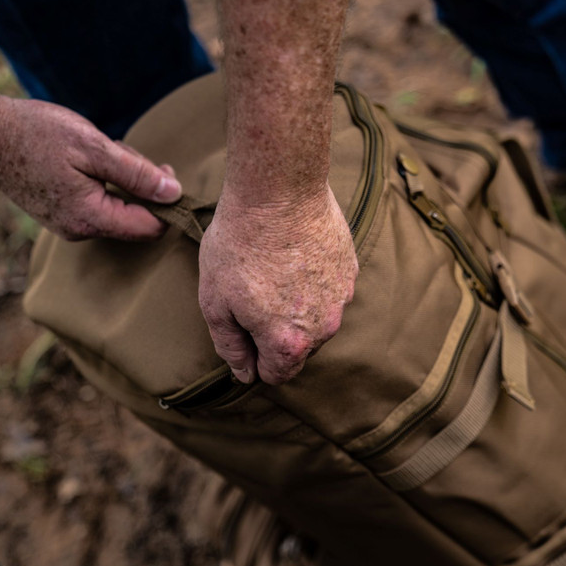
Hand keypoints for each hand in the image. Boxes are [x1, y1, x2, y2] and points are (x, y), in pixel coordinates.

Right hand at [0, 98, 181, 240]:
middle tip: (125, 152)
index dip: (168, 203)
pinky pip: (97, 203)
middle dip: (142, 186)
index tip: (165, 170)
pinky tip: (85, 158)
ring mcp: (67, 224)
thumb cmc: (37, 134)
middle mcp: (80, 230)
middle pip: (136, 218)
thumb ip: (137, 174)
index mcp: (91, 219)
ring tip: (99, 150)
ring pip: (117, 207)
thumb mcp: (95, 148)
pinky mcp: (59, 213)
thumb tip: (174, 193)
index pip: (151, 228)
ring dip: (121, 179)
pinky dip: (102, 181)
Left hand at [197, 183, 357, 384]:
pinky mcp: (350, 270)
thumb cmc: (240, 244)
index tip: (241, 330)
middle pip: (298, 349)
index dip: (254, 359)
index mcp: (288, 343)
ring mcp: (342, 298)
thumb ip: (230, 346)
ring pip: (316, 320)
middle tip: (252, 294)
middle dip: (275, 334)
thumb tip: (244, 373)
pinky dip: (313, 282)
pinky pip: (330, 291)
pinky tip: (293, 256)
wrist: (280, 190)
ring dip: (297, 307)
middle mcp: (324, 328)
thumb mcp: (215, 302)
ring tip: (274, 271)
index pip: (276, 375)